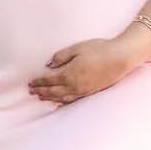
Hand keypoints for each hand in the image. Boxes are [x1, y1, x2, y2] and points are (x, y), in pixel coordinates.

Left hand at [29, 32, 146, 103]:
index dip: (38, 82)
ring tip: (41, 97)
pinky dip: (62, 101)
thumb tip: (49, 65)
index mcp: (69, 74)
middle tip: (31, 92)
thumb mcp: (77, 48)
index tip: (30, 82)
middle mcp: (74, 86)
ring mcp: (83, 91)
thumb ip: (61, 56)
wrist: (120, 58)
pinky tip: (59, 100)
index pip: (49, 80)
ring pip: (61, 97)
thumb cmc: (99, 50)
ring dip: (50, 98)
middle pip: (53, 91)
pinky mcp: (90, 92)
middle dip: (41, 91)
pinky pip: (72, 99)